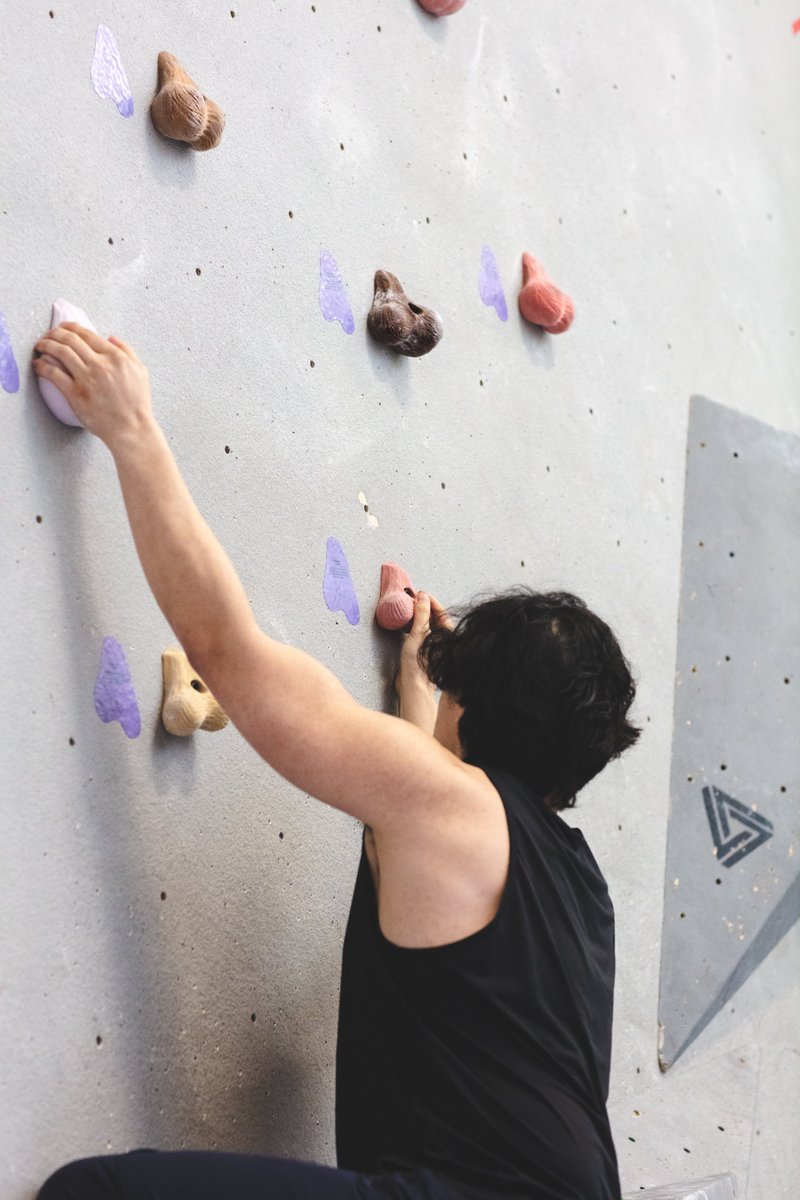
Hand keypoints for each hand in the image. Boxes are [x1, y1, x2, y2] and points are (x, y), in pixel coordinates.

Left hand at [33, 323, 152, 447]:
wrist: (131, 428)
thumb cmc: (136, 404)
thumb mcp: (140, 371)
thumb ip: (127, 351)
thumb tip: (111, 338)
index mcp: (115, 357)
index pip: (87, 334)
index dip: (70, 327)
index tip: (63, 328)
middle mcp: (100, 364)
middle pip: (70, 339)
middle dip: (55, 333)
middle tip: (48, 335)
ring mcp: (87, 378)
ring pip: (60, 352)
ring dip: (46, 345)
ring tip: (40, 346)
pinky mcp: (75, 393)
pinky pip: (54, 374)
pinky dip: (43, 366)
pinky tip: (39, 365)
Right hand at [399, 591, 450, 678]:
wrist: (412, 686)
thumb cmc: (417, 666)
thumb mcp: (418, 635)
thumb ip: (421, 615)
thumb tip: (423, 598)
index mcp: (446, 636)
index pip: (442, 613)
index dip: (432, 601)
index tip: (421, 594)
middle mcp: (442, 640)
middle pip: (436, 618)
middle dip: (425, 606)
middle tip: (414, 598)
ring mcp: (434, 645)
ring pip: (429, 625)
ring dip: (420, 615)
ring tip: (411, 608)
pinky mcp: (425, 650)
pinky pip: (423, 632)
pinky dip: (417, 625)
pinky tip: (409, 623)